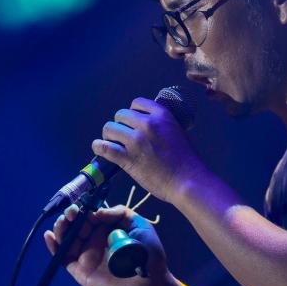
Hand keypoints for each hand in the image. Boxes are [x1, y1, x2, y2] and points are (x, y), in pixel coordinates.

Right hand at [44, 203, 182, 285]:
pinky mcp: (81, 270)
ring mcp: (86, 254)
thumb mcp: (138, 225)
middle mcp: (93, 239)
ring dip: (61, 228)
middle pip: (74, 224)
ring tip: (64, 222)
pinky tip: (49, 237)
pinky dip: (53, 247)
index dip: (83, 208)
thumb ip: (119, 213)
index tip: (82, 206)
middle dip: (69, 216)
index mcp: (106, 228)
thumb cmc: (148, 254)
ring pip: (66, 239)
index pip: (88, 213)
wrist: (151, 285)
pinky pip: (63, 258)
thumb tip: (97, 212)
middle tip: (72, 214)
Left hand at [92, 97, 206, 203]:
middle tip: (122, 135)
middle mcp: (146, 124)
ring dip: (109, 135)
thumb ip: (162, 125)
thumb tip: (150, 124)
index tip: (133, 122)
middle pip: (121, 115)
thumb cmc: (187, 160)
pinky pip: (105, 148)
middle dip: (120, 124)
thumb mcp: (177, 131)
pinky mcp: (128, 158)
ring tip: (111, 142)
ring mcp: (136, 141)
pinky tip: (98, 148)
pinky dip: (99, 147)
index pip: (136, 103)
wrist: (188, 181)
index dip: (132, 112)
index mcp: (161, 115)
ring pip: (110, 128)